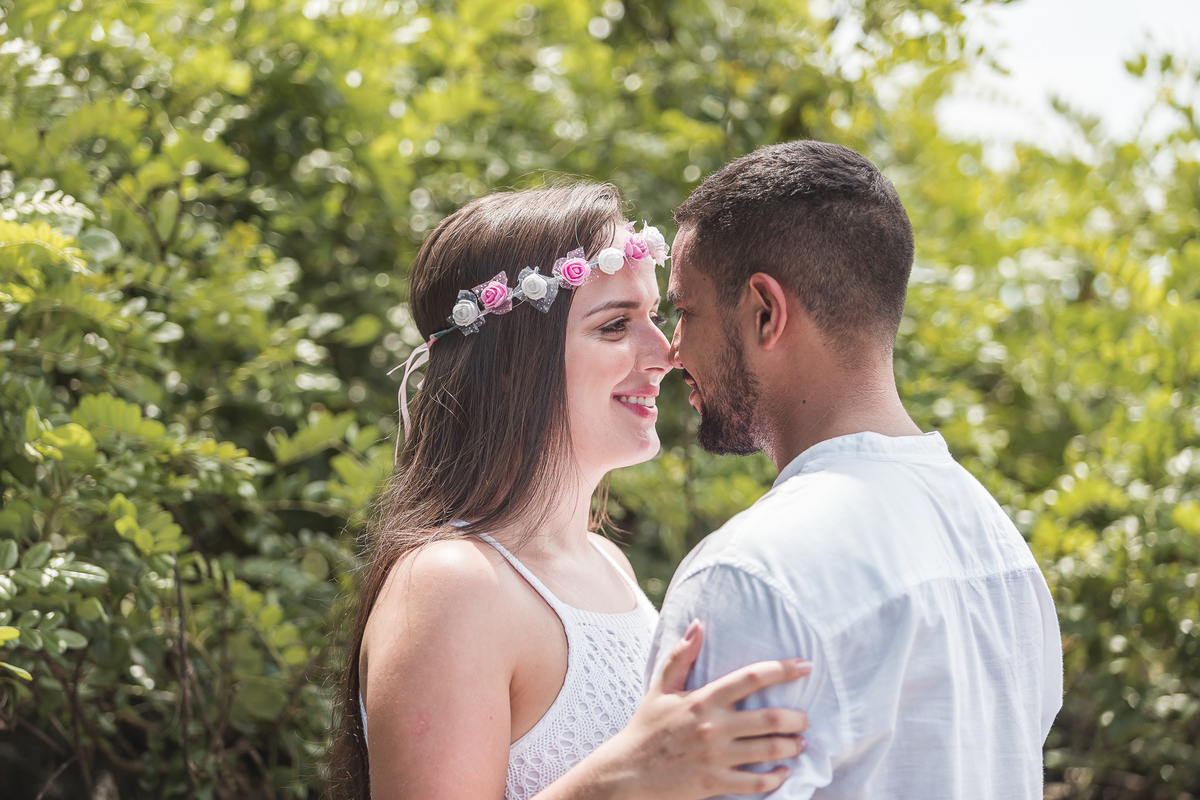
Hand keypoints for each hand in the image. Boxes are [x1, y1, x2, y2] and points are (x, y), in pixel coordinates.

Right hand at [543, 620, 810, 799]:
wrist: (627, 773)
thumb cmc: (646, 728)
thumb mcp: (661, 689)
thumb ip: (681, 656)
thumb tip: (698, 624)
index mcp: (703, 699)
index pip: (751, 678)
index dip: (783, 670)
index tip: (805, 666)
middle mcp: (713, 726)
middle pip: (770, 718)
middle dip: (797, 718)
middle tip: (805, 719)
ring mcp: (715, 757)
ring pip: (768, 750)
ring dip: (792, 746)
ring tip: (799, 743)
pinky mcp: (714, 783)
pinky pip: (756, 783)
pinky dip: (776, 778)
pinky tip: (783, 772)